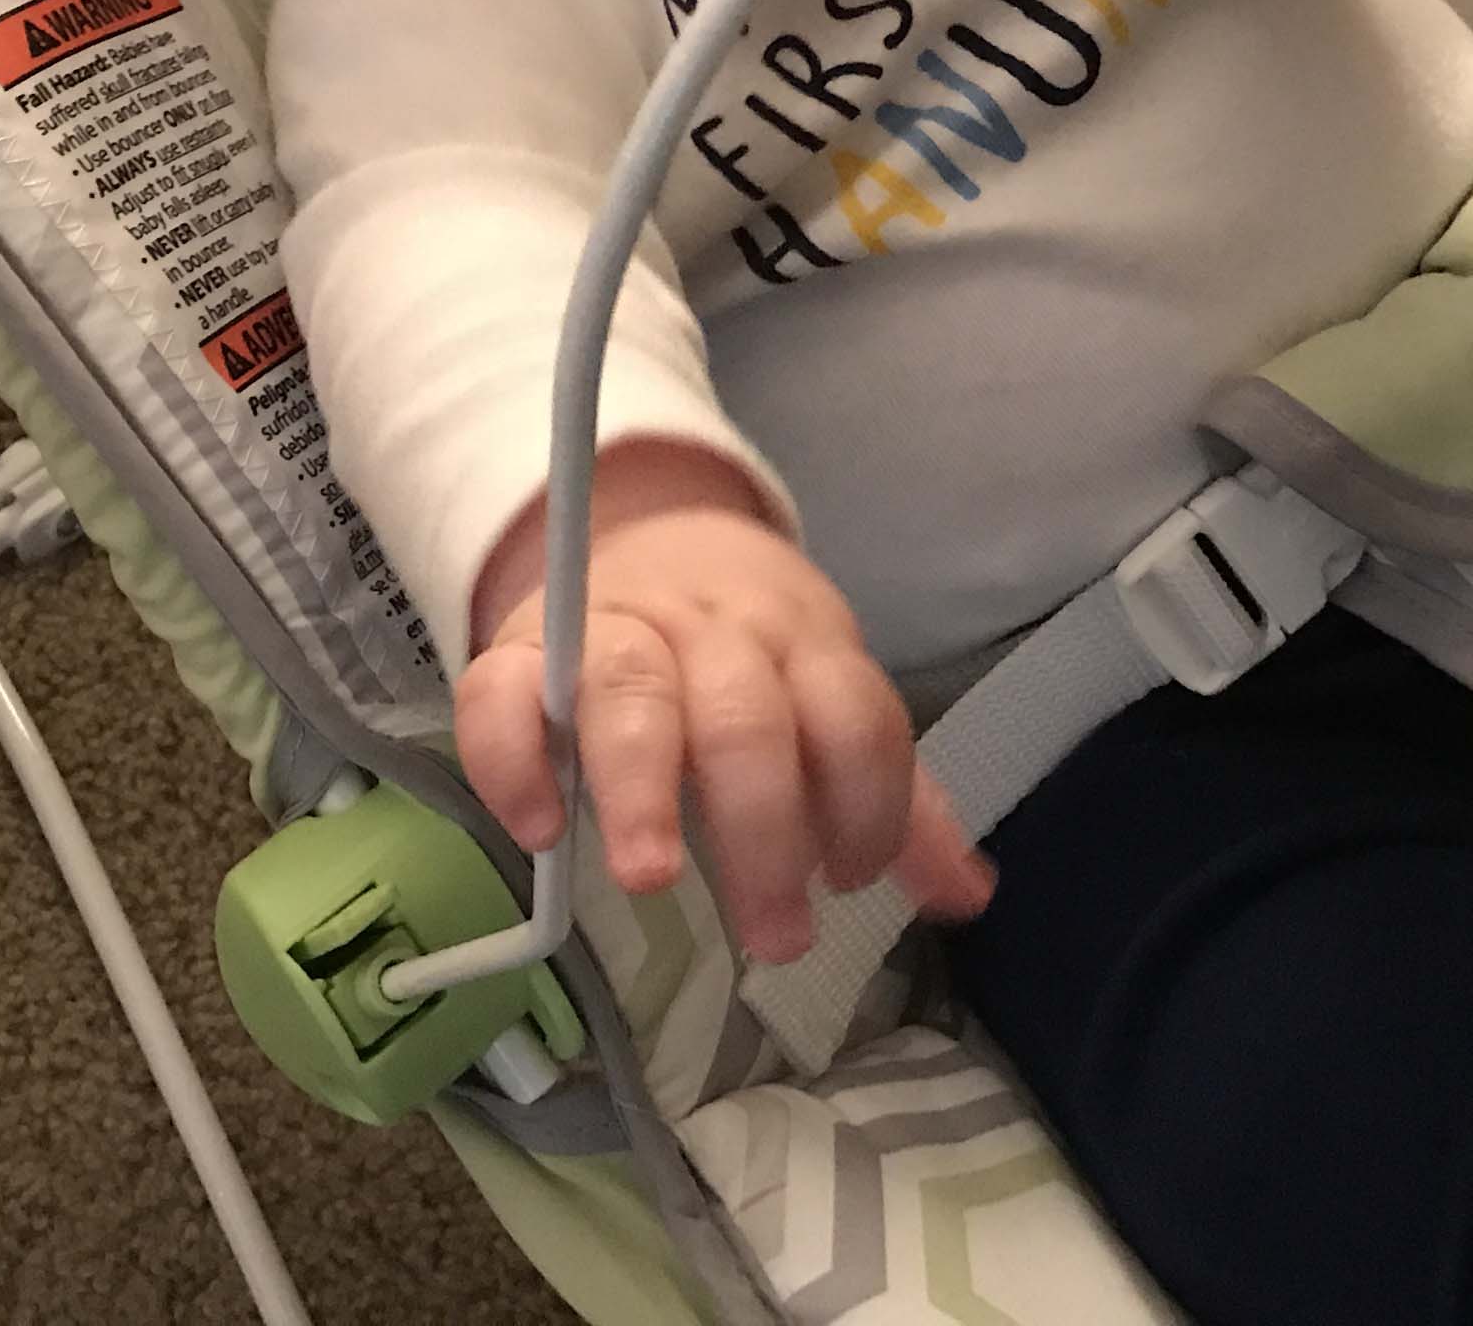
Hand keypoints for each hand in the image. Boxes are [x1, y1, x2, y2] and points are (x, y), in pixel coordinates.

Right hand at [461, 442, 993, 962]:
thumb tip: (968, 896)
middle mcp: (711, 632)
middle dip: (764, 829)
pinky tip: (541, 827)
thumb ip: (894, 797)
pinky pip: (504, 695)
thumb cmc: (748, 653)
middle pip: (746, 718)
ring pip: (631, 695)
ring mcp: (612, 633)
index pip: (852, 715)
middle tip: (776, 936)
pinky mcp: (520, 650)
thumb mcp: (830, 699)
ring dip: (643, 790)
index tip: (849, 878)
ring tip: (650, 879)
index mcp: (801, 643)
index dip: (865, 802)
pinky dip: (516, 760)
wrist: (646, 535)